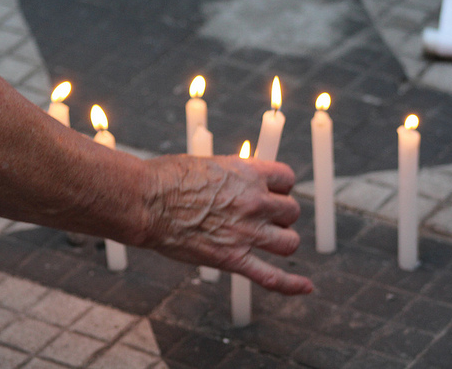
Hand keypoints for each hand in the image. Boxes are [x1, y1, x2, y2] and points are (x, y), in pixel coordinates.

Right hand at [141, 155, 313, 294]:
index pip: (287, 178)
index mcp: (248, 173)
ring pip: (289, 243)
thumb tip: (233, 183)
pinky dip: (290, 285)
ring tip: (268, 242)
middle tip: (259, 218)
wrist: (145, 200)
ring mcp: (245, 232)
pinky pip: (271, 277)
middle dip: (280, 215)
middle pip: (292, 211)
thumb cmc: (165, 178)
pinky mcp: (232, 258)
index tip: (268, 192)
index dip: (280, 187)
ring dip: (282, 242)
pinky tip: (305, 287)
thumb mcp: (206, 164)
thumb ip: (229, 176)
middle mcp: (254, 201)